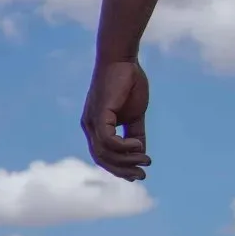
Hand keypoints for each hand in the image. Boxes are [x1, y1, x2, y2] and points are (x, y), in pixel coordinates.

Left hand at [81, 58, 151, 180]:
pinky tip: (138, 147)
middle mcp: (89, 127)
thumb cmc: (128, 83)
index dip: (118, 168)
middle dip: (122, 170)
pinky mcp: (98, 114)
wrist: (123, 60)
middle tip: (142, 175)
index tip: (137, 175)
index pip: (103, 156)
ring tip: (145, 160)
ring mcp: (91, 121)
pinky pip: (108, 140)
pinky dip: (123, 147)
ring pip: (104, 153)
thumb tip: (141, 153)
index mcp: (96, 127)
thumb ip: (135, 133)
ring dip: (126, 161)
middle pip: (101, 159)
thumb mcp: (134, 114)